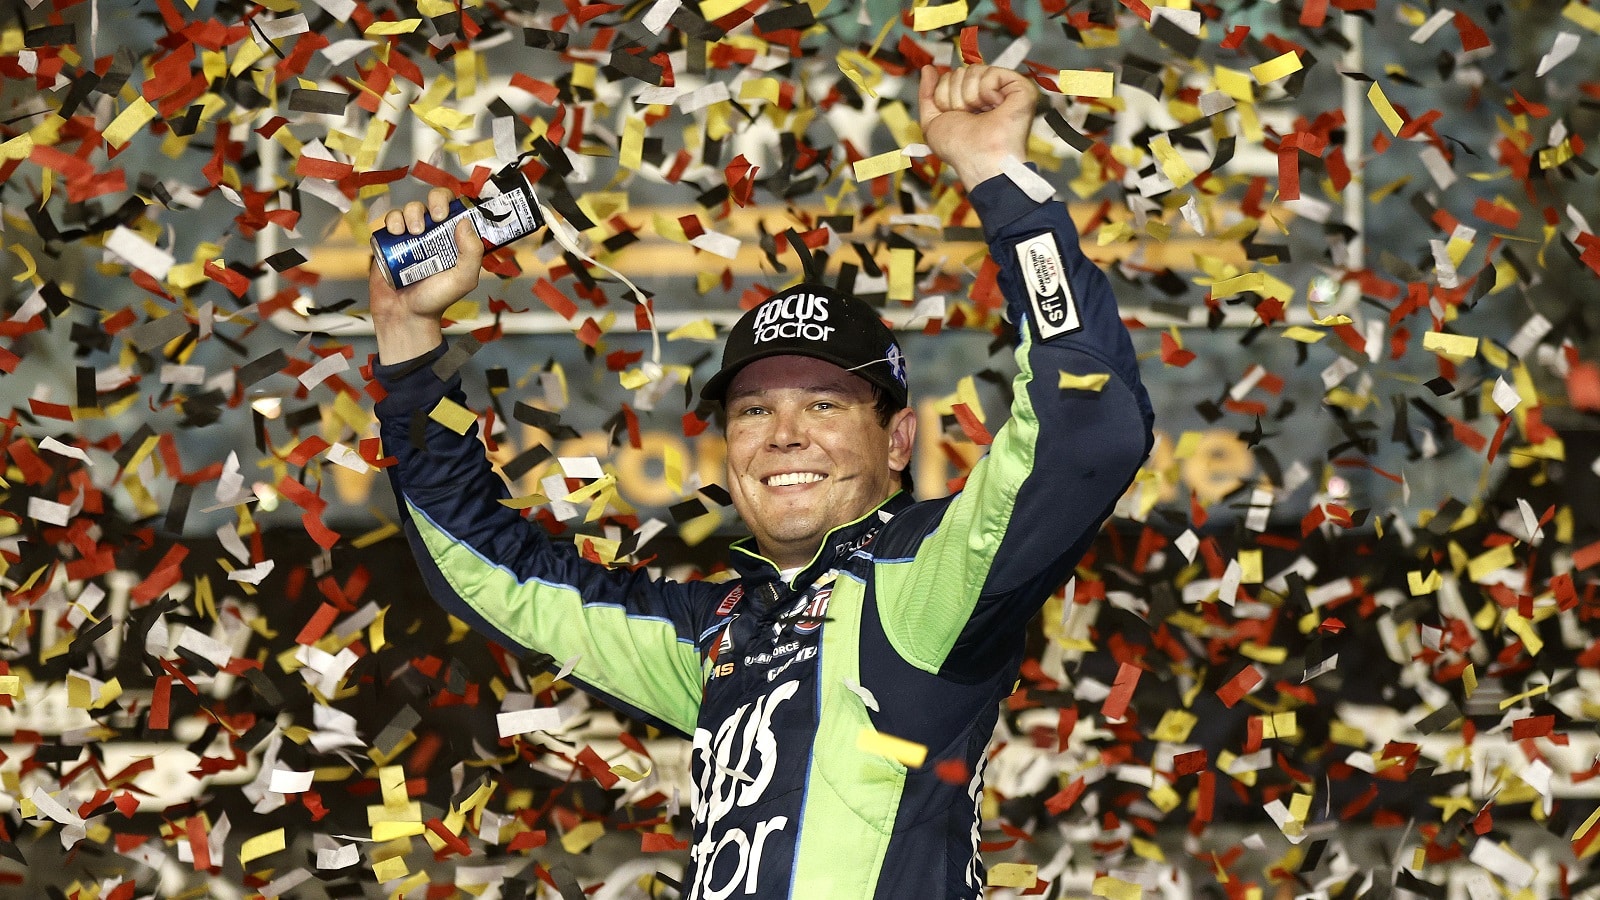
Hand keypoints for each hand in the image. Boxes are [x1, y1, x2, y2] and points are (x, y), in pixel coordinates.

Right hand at [369, 187, 483, 362]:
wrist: (406, 314)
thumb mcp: (464, 279)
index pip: (457, 208)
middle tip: (435, 218)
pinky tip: (396, 233)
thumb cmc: (437, 298)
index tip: (449, 214)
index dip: (454, 203)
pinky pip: (390, 220)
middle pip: (433, 200)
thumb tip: (465, 221)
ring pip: (411, 208)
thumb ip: (472, 252)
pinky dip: (393, 220)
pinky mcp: (390, 241)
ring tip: (412, 233)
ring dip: (412, 213)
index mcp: (454, 239)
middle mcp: (433, 233)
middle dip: (434, 202)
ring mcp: (410, 235)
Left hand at [917, 64, 1038, 190]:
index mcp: (970, 100)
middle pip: (959, 72)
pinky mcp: (1020, 87)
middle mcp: (987, 92)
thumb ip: (927, 94)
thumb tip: (928, 68)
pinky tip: (995, 106)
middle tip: (969, 117)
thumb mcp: (932, 121)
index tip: (955, 117)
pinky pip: (991, 72)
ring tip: (981, 114)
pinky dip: (986, 91)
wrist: (979, 160)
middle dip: (955, 97)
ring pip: (973, 70)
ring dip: (969, 97)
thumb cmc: (960, 149)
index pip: (949, 78)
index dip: (944, 97)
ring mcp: (1004, 89)